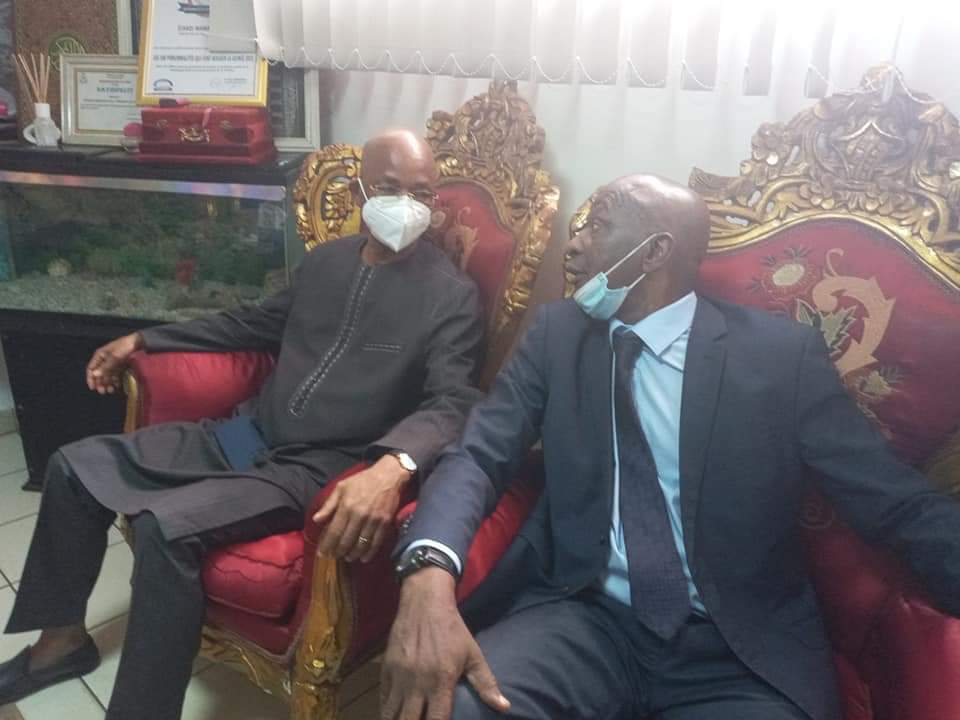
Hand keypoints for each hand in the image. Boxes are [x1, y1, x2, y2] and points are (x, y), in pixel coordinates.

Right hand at [86, 333, 142, 394]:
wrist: (139, 343)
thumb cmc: (125, 347)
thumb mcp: (114, 357)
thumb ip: (105, 366)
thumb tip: (95, 374)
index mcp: (100, 355)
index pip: (91, 368)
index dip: (91, 378)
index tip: (92, 388)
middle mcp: (104, 360)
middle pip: (99, 374)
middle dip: (100, 383)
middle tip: (103, 392)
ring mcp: (112, 363)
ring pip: (107, 376)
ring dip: (107, 383)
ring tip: (111, 391)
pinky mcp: (120, 366)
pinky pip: (115, 375)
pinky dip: (115, 381)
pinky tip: (117, 386)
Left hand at [313, 455, 412, 562]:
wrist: (389, 476)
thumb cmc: (363, 480)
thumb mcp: (342, 487)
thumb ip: (329, 504)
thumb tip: (316, 520)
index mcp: (347, 506)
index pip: (334, 532)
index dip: (327, 545)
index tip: (322, 554)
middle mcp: (359, 516)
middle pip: (346, 541)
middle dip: (338, 552)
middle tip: (334, 557)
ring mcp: (374, 521)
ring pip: (361, 545)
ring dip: (352, 555)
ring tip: (347, 557)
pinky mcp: (385, 523)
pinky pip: (376, 542)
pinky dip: (369, 553)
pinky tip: (363, 558)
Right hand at [381, 568, 509, 719]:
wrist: (425, 603)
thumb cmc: (452, 630)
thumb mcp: (473, 654)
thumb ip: (486, 683)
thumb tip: (505, 707)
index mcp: (442, 680)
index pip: (437, 719)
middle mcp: (418, 682)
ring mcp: (399, 676)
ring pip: (391, 713)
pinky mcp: (386, 668)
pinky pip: (383, 698)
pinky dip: (387, 709)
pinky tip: (392, 714)